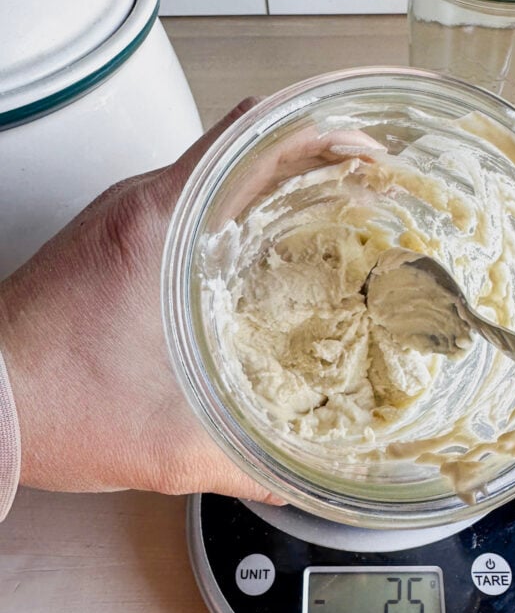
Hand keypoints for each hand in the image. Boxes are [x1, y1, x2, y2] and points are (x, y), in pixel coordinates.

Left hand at [0, 99, 376, 501]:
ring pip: (218, 170)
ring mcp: (125, 214)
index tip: (366, 150)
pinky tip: (263, 254)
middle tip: (365, 189)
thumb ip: (243, 467)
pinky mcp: (114, 236)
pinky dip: (238, 210)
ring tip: (330, 216)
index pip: (253, 135)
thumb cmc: (49, 405)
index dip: (322, 132)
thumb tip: (297, 479)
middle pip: (245, 143)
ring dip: (275, 183)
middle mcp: (142, 202)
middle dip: (314, 158)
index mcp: (161, 222)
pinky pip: (192, 199)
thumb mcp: (163, 444)